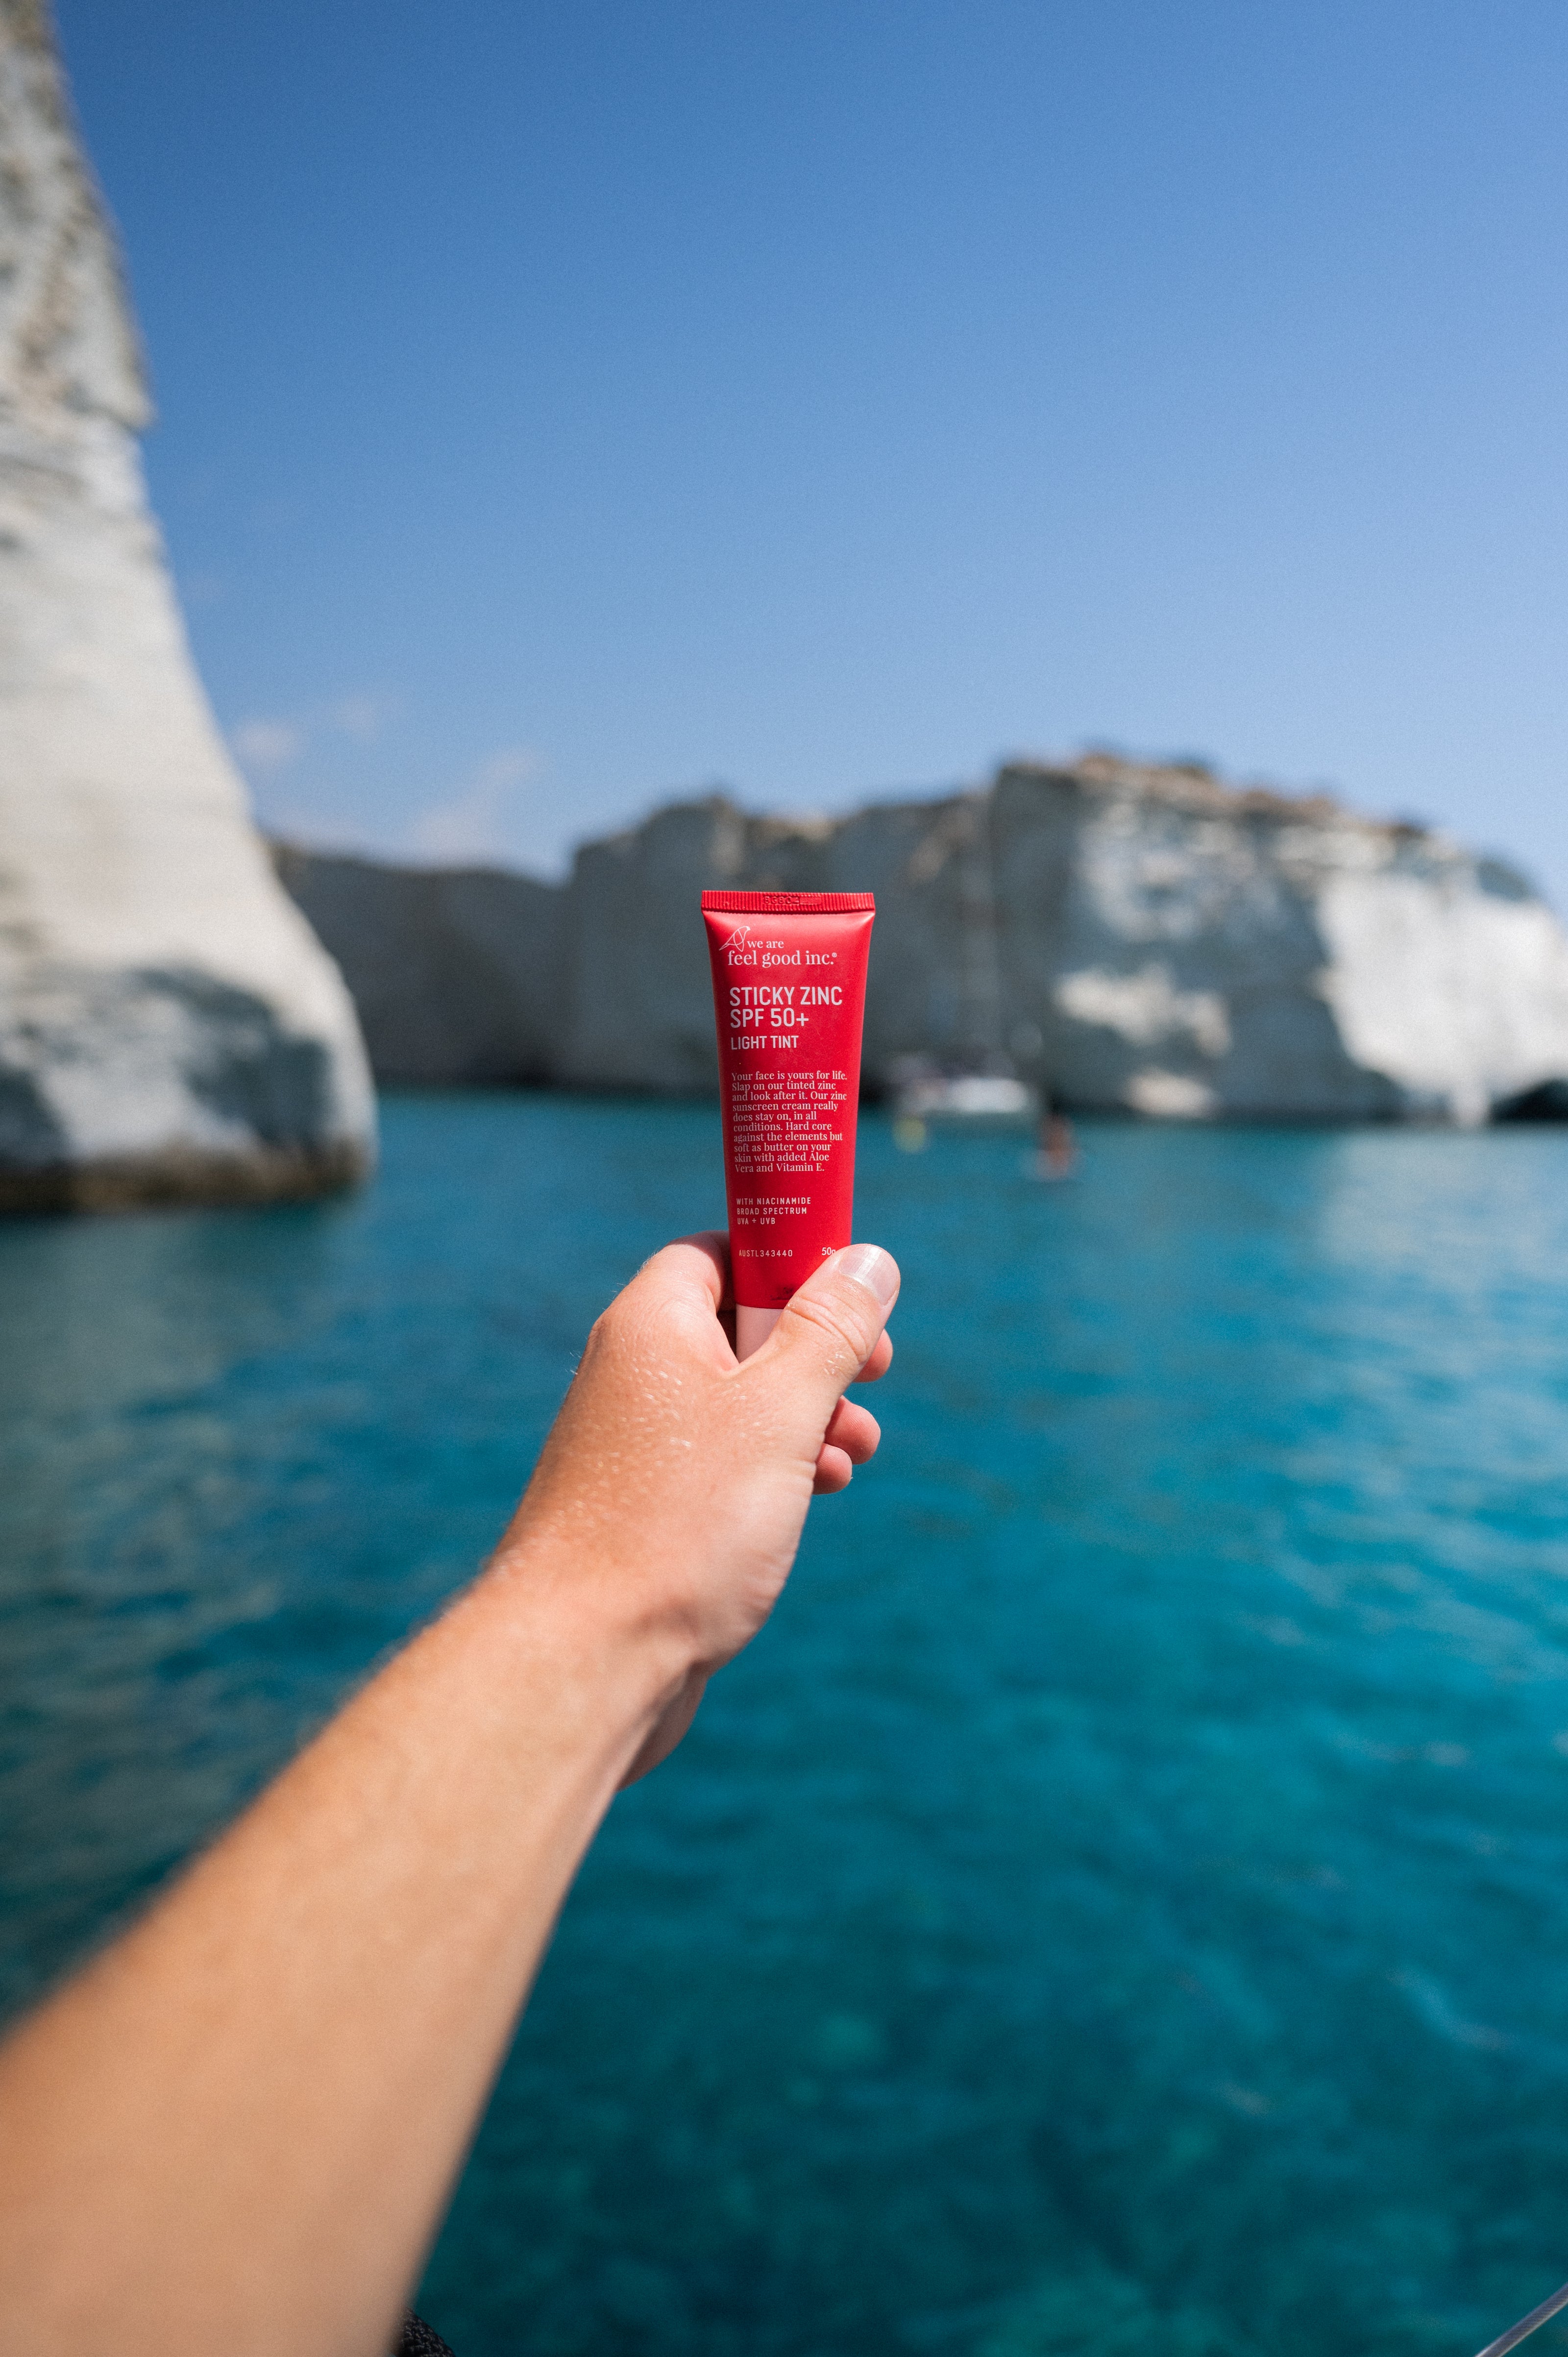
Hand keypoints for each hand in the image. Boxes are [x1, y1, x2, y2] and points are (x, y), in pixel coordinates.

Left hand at [496, 1235, 899, 1779]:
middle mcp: (635, 1377)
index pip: (719, 1252)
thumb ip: (829, 1331)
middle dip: (817, 1352)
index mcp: (652, 1327)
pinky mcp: (650, 1511)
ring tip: (854, 1451)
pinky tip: (817, 1497)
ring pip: (741, 1404)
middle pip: (741, 1329)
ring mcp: (639, 1447)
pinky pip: (723, 1464)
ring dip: (809, 1417)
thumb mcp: (779, 1411)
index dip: (788, 1259)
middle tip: (873, 1373)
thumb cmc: (679, 1524)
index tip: (851, 1288)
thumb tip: (867, 1260)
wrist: (586, 1658)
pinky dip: (777, 1470)